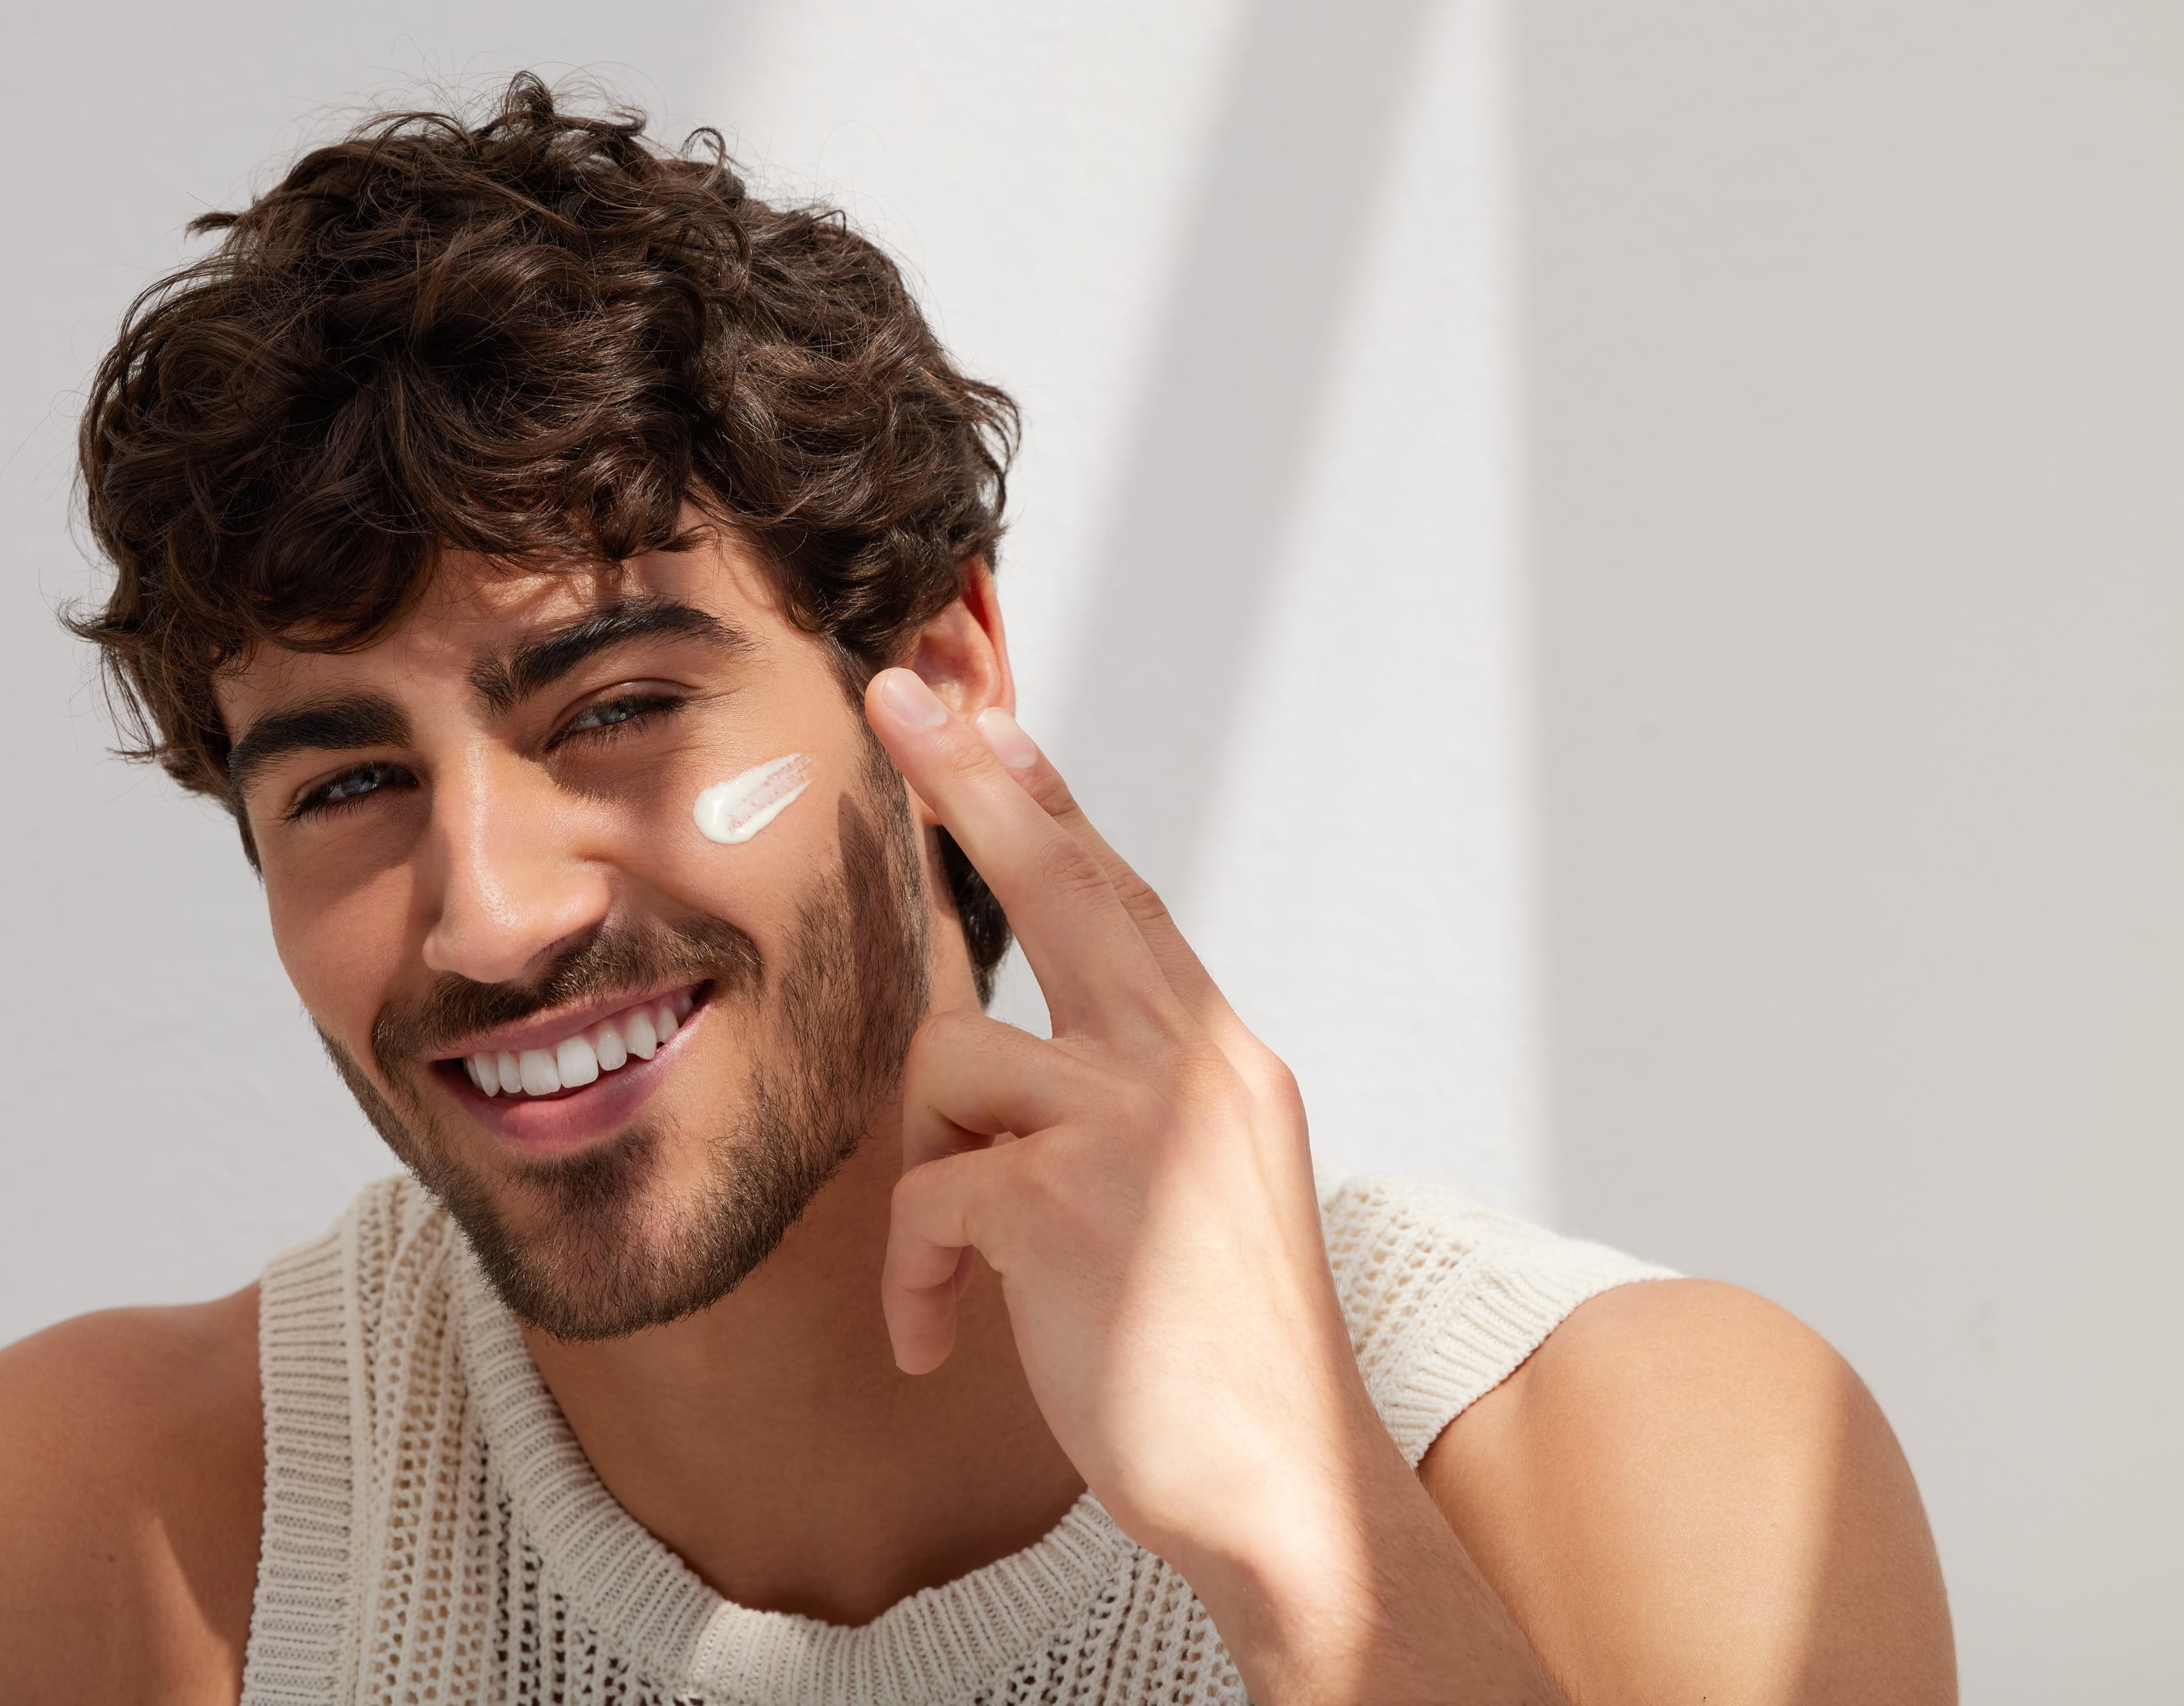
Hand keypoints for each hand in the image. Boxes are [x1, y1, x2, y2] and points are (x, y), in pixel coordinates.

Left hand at [862, 668, 1379, 1573]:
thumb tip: (1027, 1053)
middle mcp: (1192, 1063)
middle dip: (969, 783)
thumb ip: (1133, 1099)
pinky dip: (914, 1276)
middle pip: (1063, 883)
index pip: (1123, 898)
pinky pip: (928, 1197)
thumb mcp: (1202, 1189)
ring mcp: (1134, 1123)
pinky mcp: (1066, 1201)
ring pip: (954, 1062)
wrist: (1286, 1487)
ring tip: (952, 1268)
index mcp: (1223, 1057)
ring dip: (925, 1165)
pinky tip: (934, 1338)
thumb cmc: (1226, 1353)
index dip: (1050, 801)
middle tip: (897, 696)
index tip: (991, 717)